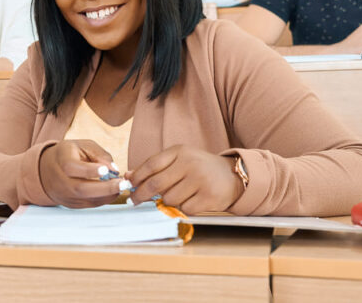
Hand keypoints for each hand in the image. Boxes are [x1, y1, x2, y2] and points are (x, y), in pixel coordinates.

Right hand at [38, 140, 122, 207]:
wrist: (48, 170)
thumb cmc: (70, 154)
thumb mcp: (83, 146)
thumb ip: (99, 154)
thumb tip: (114, 170)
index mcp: (62, 161)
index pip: (72, 168)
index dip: (89, 170)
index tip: (107, 170)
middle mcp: (60, 181)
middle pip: (81, 188)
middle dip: (105, 188)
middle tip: (123, 184)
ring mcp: (65, 195)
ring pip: (87, 200)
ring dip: (108, 195)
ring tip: (121, 187)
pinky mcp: (71, 204)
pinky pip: (89, 204)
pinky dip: (103, 199)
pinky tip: (113, 191)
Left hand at [125, 145, 243, 214]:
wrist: (233, 175)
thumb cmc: (200, 168)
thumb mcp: (179, 160)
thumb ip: (155, 167)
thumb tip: (128, 176)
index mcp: (180, 152)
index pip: (151, 165)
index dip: (137, 177)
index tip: (129, 186)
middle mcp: (190, 164)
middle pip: (156, 184)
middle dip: (141, 195)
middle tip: (134, 201)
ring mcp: (200, 180)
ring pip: (169, 199)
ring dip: (167, 202)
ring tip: (175, 197)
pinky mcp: (209, 197)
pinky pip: (185, 209)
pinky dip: (183, 209)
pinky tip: (191, 201)